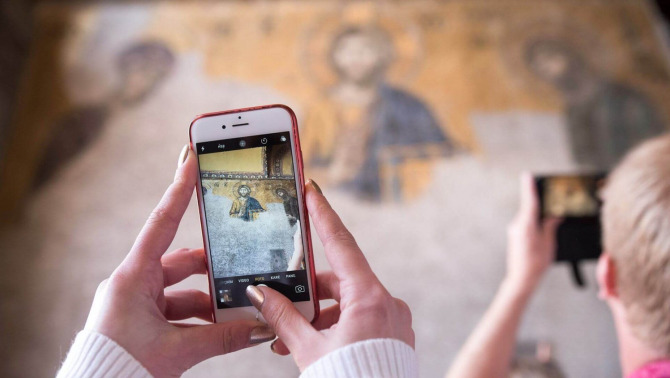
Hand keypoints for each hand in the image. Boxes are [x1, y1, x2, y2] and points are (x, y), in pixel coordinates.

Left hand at [83, 145, 274, 376]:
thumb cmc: (121, 369)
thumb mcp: (177, 350)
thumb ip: (223, 337)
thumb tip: (261, 328)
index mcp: (132, 278)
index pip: (162, 224)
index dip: (179, 190)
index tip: (191, 160)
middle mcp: (133, 284)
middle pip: (180, 262)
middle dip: (212, 267)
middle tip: (239, 263)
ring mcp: (136, 303)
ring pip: (182, 290)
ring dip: (209, 300)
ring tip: (237, 310)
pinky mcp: (140, 321)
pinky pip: (176, 310)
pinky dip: (199, 318)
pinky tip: (221, 328)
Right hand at [246, 180, 413, 370]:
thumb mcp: (309, 350)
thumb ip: (283, 318)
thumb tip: (260, 294)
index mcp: (370, 299)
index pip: (341, 245)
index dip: (324, 215)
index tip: (313, 190)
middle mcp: (387, 304)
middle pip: (341, 280)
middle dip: (309, 291)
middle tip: (281, 298)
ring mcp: (394, 321)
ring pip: (349, 303)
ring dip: (319, 315)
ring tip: (288, 336)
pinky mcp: (393, 336)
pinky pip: (361, 319)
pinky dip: (336, 326)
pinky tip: (313, 344)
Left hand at [505, 173, 560, 290]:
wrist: (521, 278)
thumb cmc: (536, 263)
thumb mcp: (548, 243)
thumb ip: (550, 226)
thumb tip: (554, 215)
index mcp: (526, 225)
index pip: (529, 201)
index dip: (529, 187)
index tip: (527, 175)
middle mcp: (517, 225)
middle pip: (529, 208)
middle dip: (539, 201)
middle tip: (547, 193)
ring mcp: (514, 230)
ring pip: (528, 216)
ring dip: (537, 214)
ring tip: (551, 217)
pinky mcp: (514, 235)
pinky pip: (525, 224)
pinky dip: (534, 222)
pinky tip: (542, 228)